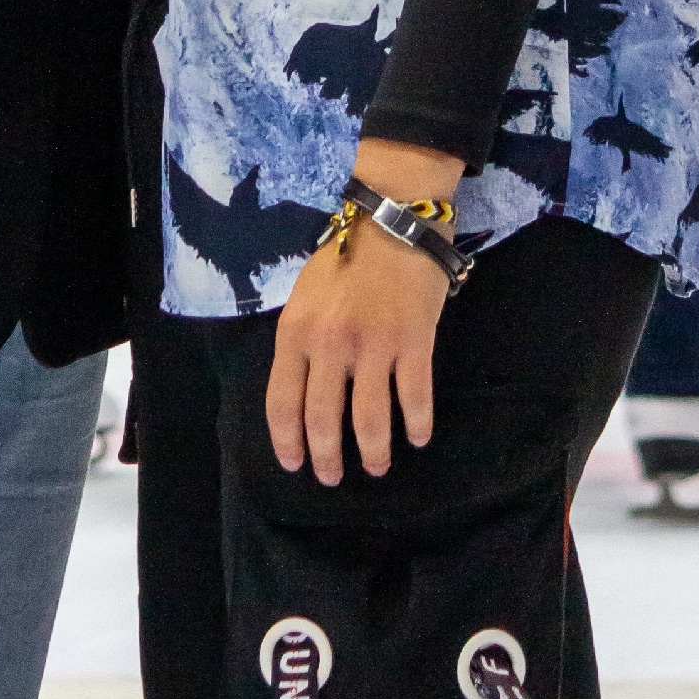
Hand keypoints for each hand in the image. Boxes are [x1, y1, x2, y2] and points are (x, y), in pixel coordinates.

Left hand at [266, 139, 461, 487]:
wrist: (393, 221)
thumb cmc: (345, 257)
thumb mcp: (305, 297)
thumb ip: (301, 343)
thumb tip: (300, 395)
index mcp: (296, 332)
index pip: (282, 402)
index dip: (287, 442)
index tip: (295, 465)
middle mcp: (330, 344)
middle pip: (323, 420)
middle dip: (327, 459)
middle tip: (333, 478)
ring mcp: (374, 346)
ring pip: (369, 421)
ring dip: (374, 453)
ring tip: (377, 467)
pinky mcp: (414, 343)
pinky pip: (414, 400)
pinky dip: (416, 426)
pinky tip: (416, 437)